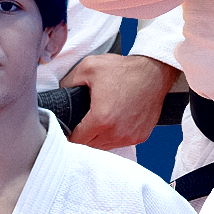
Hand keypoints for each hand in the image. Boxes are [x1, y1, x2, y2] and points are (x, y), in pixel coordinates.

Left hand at [60, 53, 177, 150]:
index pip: (76, 140)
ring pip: (104, 146)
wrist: (154, 72)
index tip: (66, 125)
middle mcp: (117, 133)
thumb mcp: (88, 67)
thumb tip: (60, 94)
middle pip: (89, 145)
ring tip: (94, 122)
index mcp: (101, 120)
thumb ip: (68, 83)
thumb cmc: (123, 70)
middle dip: (82, 136)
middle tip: (78, 122)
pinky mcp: (140, 136)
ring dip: (97, 138)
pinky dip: (112, 136)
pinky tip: (110, 123)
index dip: (67, 133)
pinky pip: (120, 142)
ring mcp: (130, 136)